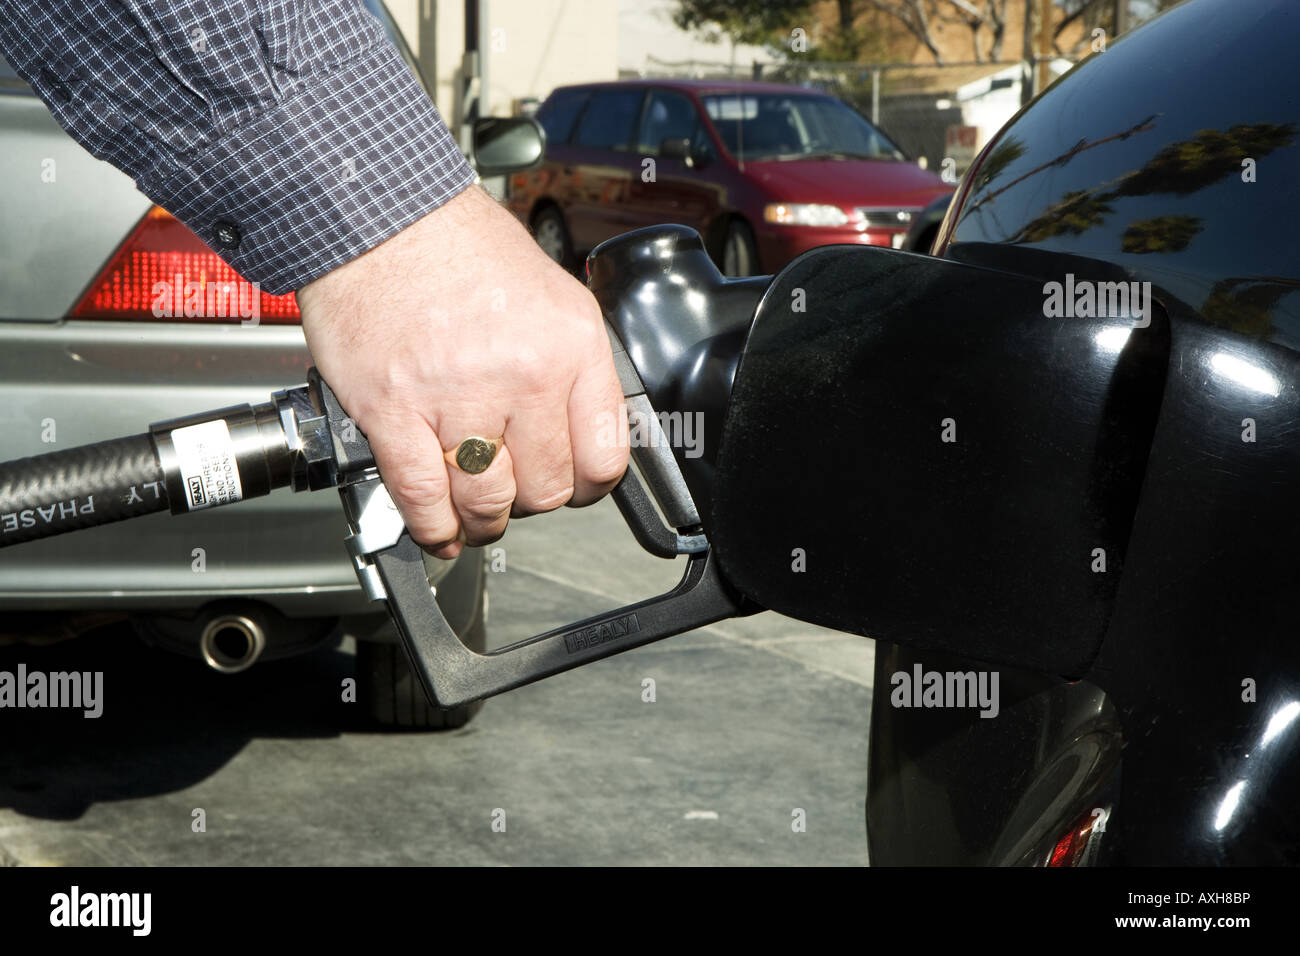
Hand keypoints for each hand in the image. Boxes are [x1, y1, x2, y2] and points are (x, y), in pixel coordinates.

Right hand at [296, 184, 627, 558]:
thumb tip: (583, 429)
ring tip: (475, 513)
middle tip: (513, 490)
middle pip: (545, 489)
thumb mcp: (554, 295)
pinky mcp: (393, 410)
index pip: (604, 458)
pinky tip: (438, 529)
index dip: (587, 486)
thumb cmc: (460, 248)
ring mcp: (457, 396)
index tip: (571, 486)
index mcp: (571, 346)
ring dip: (481, 520)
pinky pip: (422, 496)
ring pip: (486, 501)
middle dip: (529, 501)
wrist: (381, 214)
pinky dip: (432, 526)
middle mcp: (522, 374)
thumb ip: (573, 367)